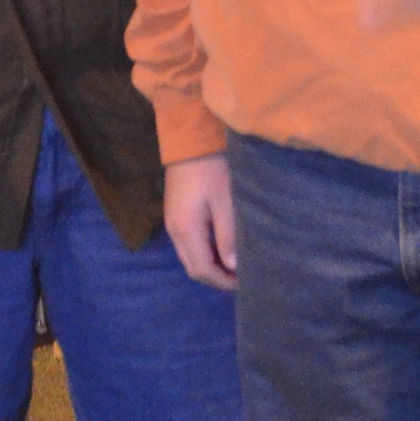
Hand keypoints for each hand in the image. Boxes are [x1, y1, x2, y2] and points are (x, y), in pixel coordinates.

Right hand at [163, 151, 237, 289]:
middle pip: (193, 268)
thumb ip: (228, 236)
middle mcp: (174, 231)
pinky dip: (206, 252)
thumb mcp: (226, 202)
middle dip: (217, 278)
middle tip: (243, 277)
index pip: (202, 271)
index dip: (223, 282)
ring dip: (212, 265)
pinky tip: (224, 246)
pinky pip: (189, 244)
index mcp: (186, 231)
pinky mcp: (177, 213)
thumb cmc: (213, 168)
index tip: (246, 282)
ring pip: (190, 257)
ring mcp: (172, 222)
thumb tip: (233, 267)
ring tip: (236, 264)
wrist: (190, 138)